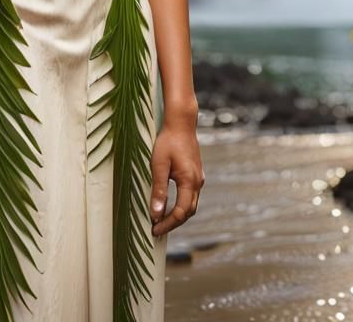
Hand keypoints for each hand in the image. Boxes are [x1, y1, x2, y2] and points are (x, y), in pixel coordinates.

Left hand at [149, 118, 203, 236]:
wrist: (181, 123)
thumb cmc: (168, 141)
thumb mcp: (159, 165)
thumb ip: (158, 190)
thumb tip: (156, 214)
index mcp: (189, 182)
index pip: (181, 213)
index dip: (167, 224)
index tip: (154, 229)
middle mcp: (197, 182)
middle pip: (188, 212)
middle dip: (173, 223)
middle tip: (157, 229)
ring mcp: (198, 178)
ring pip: (191, 204)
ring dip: (178, 215)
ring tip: (162, 220)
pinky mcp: (195, 173)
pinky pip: (190, 195)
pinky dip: (181, 204)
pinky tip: (170, 204)